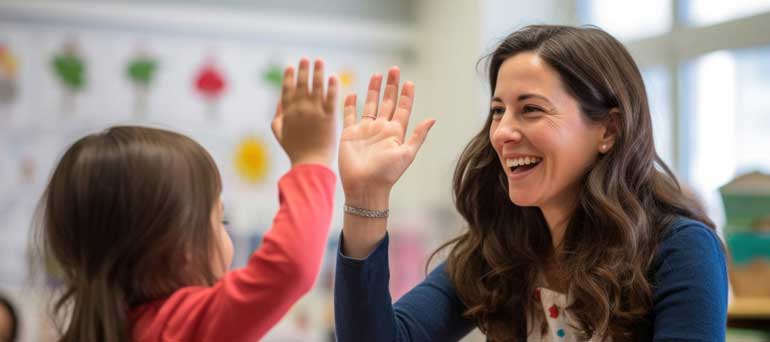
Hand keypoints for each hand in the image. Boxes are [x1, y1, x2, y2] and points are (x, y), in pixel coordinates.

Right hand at [271, 58, 337, 165]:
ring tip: (319, 61)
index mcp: (287, 112)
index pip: (287, 90)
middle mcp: (300, 109)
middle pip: (302, 84)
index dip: (288, 77)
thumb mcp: (279, 133)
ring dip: (317, 72)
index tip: (290, 67)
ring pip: (316, 87)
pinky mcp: (329, 117)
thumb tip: (279, 101)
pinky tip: (333, 77)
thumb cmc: (295, 151)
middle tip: (305, 59)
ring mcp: (315, 112)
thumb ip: (278, 116)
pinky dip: (332, 86)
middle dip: (303, 70)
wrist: (311, 163)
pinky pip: (331, 97)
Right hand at [338, 66, 434, 207]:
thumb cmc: (387, 174)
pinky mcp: (350, 134)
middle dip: (391, 86)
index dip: (406, 95)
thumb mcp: (406, 154)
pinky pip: (349, 115)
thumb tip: (433, 119)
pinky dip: (350, 104)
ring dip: (373, 90)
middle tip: (394, 69)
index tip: (409, 82)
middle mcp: (381, 128)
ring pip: (370, 104)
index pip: (403, 109)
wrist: (365, 187)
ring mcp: (365, 130)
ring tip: (377, 74)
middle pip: (387, 102)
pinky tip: (352, 93)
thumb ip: (418, 136)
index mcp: (396, 132)